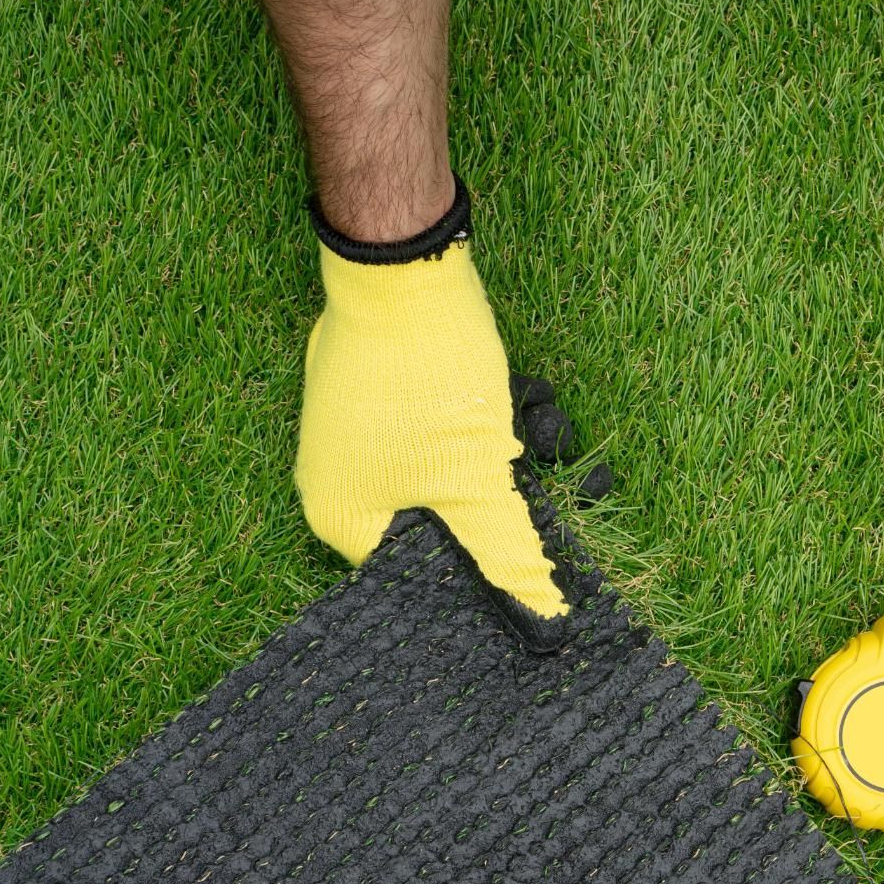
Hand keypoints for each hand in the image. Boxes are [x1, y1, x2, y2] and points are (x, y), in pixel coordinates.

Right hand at [293, 182, 569, 643]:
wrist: (405, 263)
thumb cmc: (430, 378)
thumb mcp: (478, 480)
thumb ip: (506, 555)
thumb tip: (543, 620)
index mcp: (344, 519)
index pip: (422, 578)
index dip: (484, 575)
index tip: (535, 562)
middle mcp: (340, 483)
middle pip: (439, 526)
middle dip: (500, 502)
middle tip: (538, 474)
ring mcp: (359, 434)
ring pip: (450, 475)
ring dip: (503, 455)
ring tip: (536, 424)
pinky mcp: (384, 393)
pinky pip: (442, 433)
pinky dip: (485, 423)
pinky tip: (519, 397)